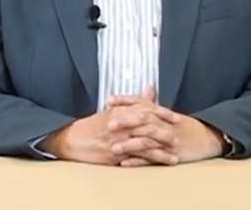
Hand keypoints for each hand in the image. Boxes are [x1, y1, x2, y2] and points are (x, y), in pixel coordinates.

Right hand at [41, 87, 179, 164]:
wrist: (73, 140)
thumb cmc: (93, 125)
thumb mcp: (113, 110)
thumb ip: (135, 100)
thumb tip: (150, 88)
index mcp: (121, 111)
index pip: (146, 109)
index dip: (162, 113)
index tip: (175, 117)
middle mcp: (120, 124)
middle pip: (148, 126)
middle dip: (164, 131)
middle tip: (177, 136)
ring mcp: (118, 139)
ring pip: (144, 142)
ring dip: (161, 148)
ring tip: (174, 152)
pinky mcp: (115, 154)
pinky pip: (136, 157)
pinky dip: (149, 160)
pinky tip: (160, 162)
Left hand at [107, 88, 224, 166]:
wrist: (209, 138)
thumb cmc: (186, 127)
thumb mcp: (170, 114)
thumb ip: (155, 103)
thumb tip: (147, 87)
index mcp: (163, 113)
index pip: (143, 103)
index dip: (126, 101)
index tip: (109, 100)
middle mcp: (165, 124)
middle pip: (144, 120)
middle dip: (126, 121)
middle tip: (108, 123)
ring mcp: (168, 140)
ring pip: (147, 140)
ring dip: (129, 144)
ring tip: (112, 148)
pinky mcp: (171, 155)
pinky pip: (152, 159)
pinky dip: (138, 161)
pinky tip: (125, 163)